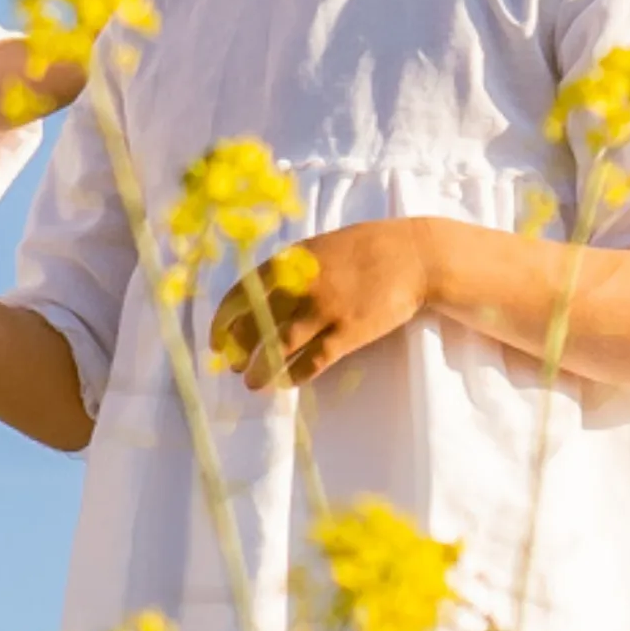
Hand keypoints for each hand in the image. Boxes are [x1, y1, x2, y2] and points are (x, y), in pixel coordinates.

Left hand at [209, 218, 436, 390]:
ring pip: (279, 348)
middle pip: (256, 324)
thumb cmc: (363, 249)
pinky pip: (314, 361)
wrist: (413, 255)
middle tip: (234, 365)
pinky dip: (296, 374)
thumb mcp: (317, 247)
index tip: (216, 340)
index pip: (240, 294)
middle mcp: (301, 286)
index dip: (222, 321)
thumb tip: (256, 296)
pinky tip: (288, 382)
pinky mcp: (349, 332)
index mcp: (289, 262)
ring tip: (252, 383)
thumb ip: (288, 270)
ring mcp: (325, 310)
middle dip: (239, 349)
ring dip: (261, 369)